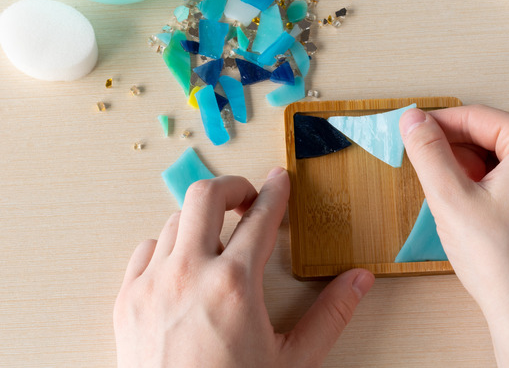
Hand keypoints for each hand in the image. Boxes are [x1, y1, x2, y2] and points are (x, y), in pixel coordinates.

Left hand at [113, 170, 374, 366]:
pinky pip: (144, 251)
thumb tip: (359, 280)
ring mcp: (152, 285)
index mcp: (234, 284)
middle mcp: (188, 273)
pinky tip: (183, 262)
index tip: (280, 181)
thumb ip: (330, 315)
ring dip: (200, 220)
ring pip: (173, 221)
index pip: (260, 218)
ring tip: (219, 234)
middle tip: (248, 197)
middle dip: (231, 186)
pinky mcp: (127, 301)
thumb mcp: (294, 360)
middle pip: (204, 197)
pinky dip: (167, 246)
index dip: (275, 192)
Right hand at [400, 105, 508, 367]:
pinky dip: (487, 185)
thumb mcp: (450, 198)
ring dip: (468, 170)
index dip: (436, 123)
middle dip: (454, 150)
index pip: (476, 116)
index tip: (409, 131)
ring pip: (500, 158)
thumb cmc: (503, 262)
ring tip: (450, 199)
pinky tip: (471, 210)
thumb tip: (414, 120)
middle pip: (490, 135)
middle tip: (425, 170)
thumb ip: (428, 151)